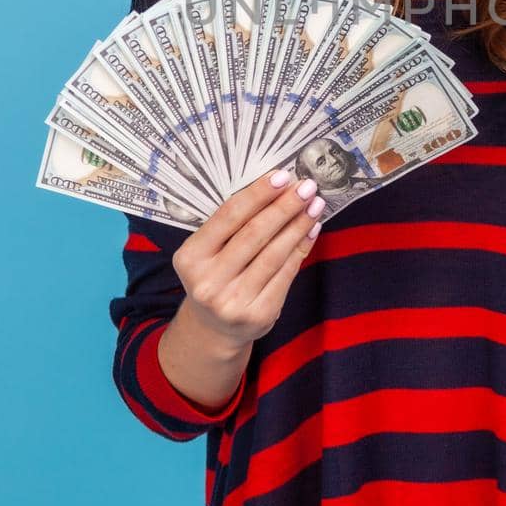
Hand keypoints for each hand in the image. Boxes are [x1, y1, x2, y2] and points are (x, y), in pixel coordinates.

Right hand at [171, 166, 326, 348]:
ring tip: (314, 205)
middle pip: (254, 233)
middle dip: (284, 206)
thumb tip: (280, 188)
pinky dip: (300, 248)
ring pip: (273, 254)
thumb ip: (235, 224)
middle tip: (307, 186)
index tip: (282, 176)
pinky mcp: (258, 315)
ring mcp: (232, 301)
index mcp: (190, 257)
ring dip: (298, 225)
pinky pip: (286, 274)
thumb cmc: (216, 276)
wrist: (216, 329)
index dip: (258, 194)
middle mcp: (208, 281)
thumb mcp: (210, 251)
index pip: (228, 216)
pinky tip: (311, 231)